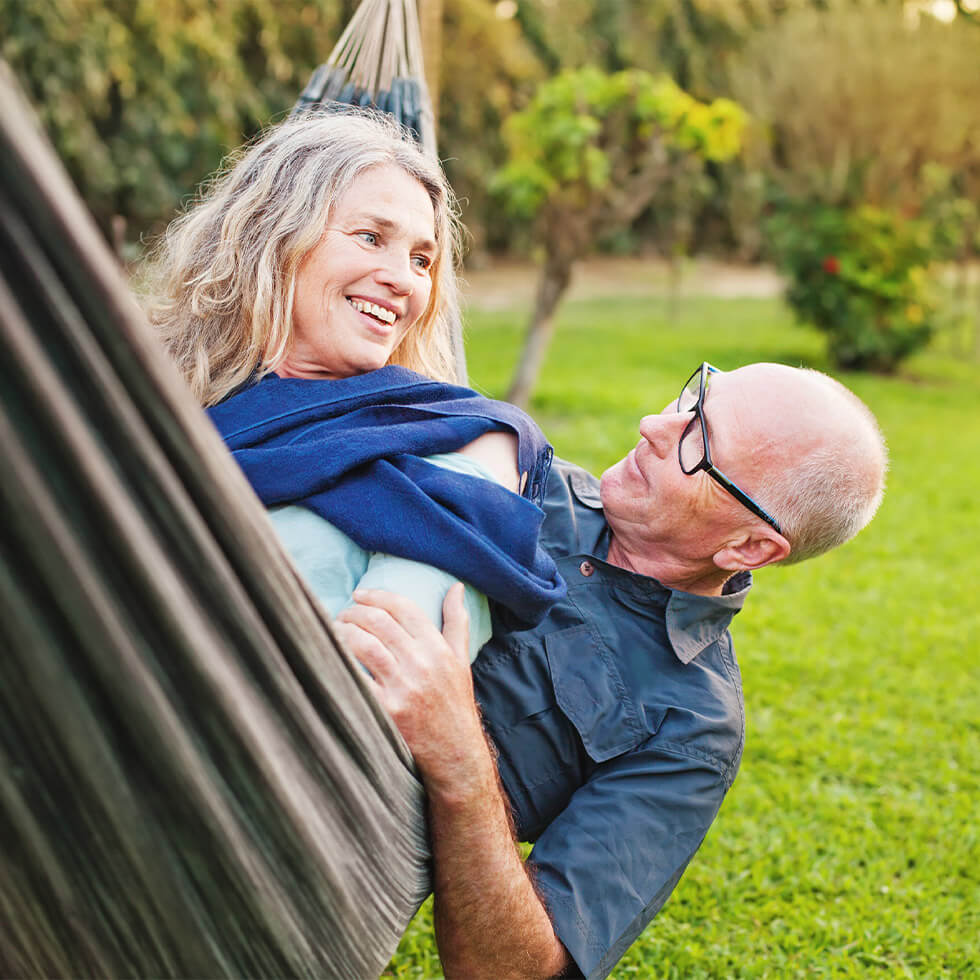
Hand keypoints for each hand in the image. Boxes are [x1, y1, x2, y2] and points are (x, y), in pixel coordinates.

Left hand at [334, 584, 487, 795]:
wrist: (455, 755)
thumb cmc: (455, 705)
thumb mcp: (461, 661)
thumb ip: (457, 622)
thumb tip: (456, 588)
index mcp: (439, 649)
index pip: (403, 608)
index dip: (377, 596)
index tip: (359, 595)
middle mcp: (422, 663)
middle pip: (379, 622)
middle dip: (353, 612)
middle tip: (342, 615)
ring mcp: (403, 687)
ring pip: (364, 644)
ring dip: (342, 632)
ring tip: (332, 631)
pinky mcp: (386, 710)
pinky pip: (356, 679)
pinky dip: (339, 663)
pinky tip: (329, 657)